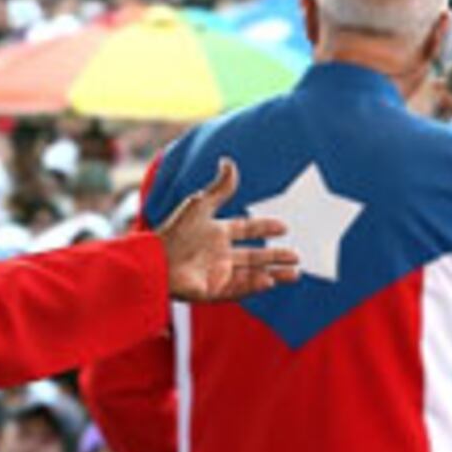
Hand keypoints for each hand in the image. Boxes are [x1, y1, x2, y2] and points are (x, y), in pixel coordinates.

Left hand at [155, 158, 298, 302]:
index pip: (246, 229)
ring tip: (295, 274)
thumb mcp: (200, 205)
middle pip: (254, 256)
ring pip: (251, 275)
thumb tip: (229, 161)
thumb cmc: (175, 231)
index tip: (284, 226)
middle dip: (276, 257)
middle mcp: (219, 254)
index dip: (265, 228)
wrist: (154, 260)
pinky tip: (269, 281)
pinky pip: (238, 288)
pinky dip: (254, 285)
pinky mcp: (212, 290)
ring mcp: (216, 273)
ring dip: (273, 274)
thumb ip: (220, 188)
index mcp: (216, 232)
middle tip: (297, 257)